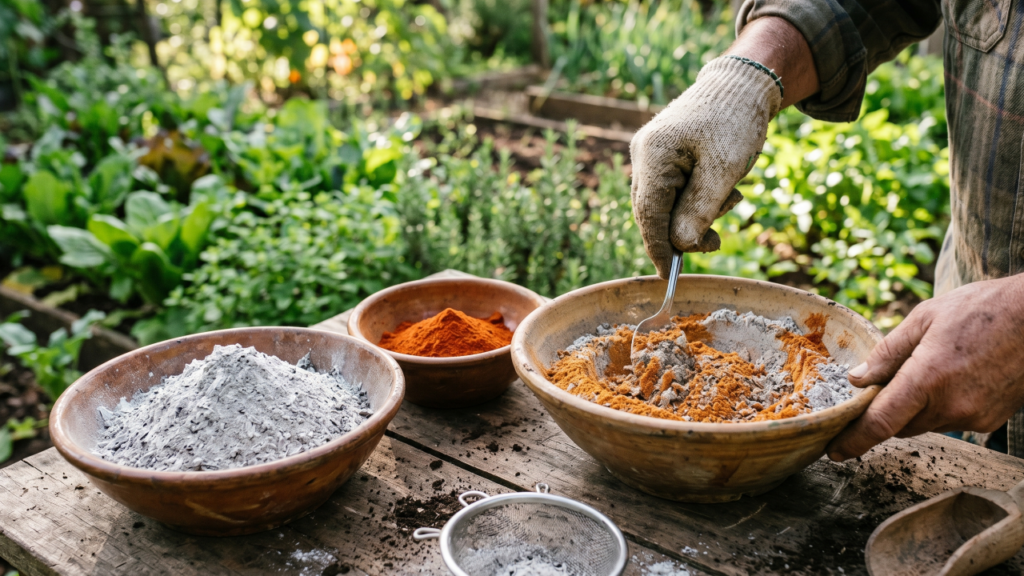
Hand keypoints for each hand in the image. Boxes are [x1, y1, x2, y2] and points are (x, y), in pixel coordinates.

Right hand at [630, 57, 781, 277]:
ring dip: (696, 215)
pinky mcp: (663, 157)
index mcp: (654, 155)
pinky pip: (673, 192)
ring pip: (664, 205)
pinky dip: (696, 202)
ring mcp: (651, 156)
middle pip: (653, 213)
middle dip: (684, 233)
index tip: (669, 277)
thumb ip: (700, 209)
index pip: (649, 214)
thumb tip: (680, 245)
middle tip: (717, 242)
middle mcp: (644, 156)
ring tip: (731, 199)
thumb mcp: (724, 169)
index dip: (659, 249)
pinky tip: (723, 191)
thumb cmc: (736, 121)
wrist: (743, 85)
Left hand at [827, 274, 1023, 460]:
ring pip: (924, 424)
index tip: (834, 452)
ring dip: (914, 408)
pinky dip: (941, 407)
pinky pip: (950, 421)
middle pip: (899, 425)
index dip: (853, 441)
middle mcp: (950, 406)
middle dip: (885, 411)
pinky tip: (953, 376)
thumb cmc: (982, 310)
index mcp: (927, 379)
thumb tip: (856, 379)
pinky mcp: (990, 421)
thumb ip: (887, 353)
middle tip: (885, 382)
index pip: (880, 423)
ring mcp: (973, 417)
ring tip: (928, 369)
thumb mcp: (924, 318)